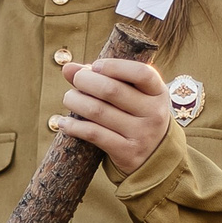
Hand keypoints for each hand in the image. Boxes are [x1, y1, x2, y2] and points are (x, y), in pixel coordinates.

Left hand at [60, 59, 171, 173]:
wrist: (154, 156)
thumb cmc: (136, 115)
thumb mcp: (132, 95)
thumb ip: (104, 77)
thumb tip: (68, 68)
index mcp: (158, 92)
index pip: (141, 73)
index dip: (114, 66)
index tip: (95, 66)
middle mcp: (153, 113)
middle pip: (111, 90)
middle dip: (85, 80)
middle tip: (77, 80)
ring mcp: (141, 134)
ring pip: (98, 111)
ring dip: (75, 101)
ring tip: (69, 98)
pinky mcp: (127, 152)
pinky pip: (94, 134)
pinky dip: (74, 126)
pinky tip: (64, 122)